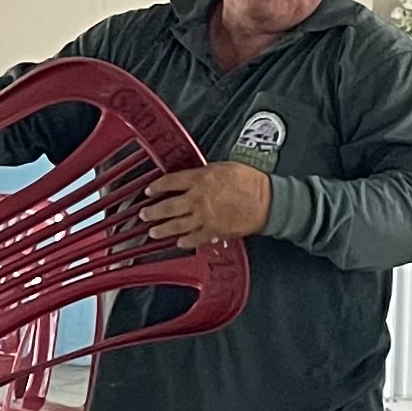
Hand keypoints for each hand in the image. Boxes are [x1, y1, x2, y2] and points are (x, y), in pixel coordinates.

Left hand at [140, 161, 271, 242]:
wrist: (267, 200)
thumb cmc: (249, 181)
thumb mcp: (223, 168)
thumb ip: (204, 174)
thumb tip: (191, 179)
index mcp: (200, 179)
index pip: (170, 182)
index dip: (156, 187)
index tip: (148, 191)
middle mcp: (198, 198)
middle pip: (168, 206)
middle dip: (153, 212)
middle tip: (144, 215)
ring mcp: (204, 217)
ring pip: (177, 225)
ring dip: (162, 229)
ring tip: (153, 232)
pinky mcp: (214, 231)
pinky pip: (194, 238)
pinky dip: (185, 241)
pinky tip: (179, 243)